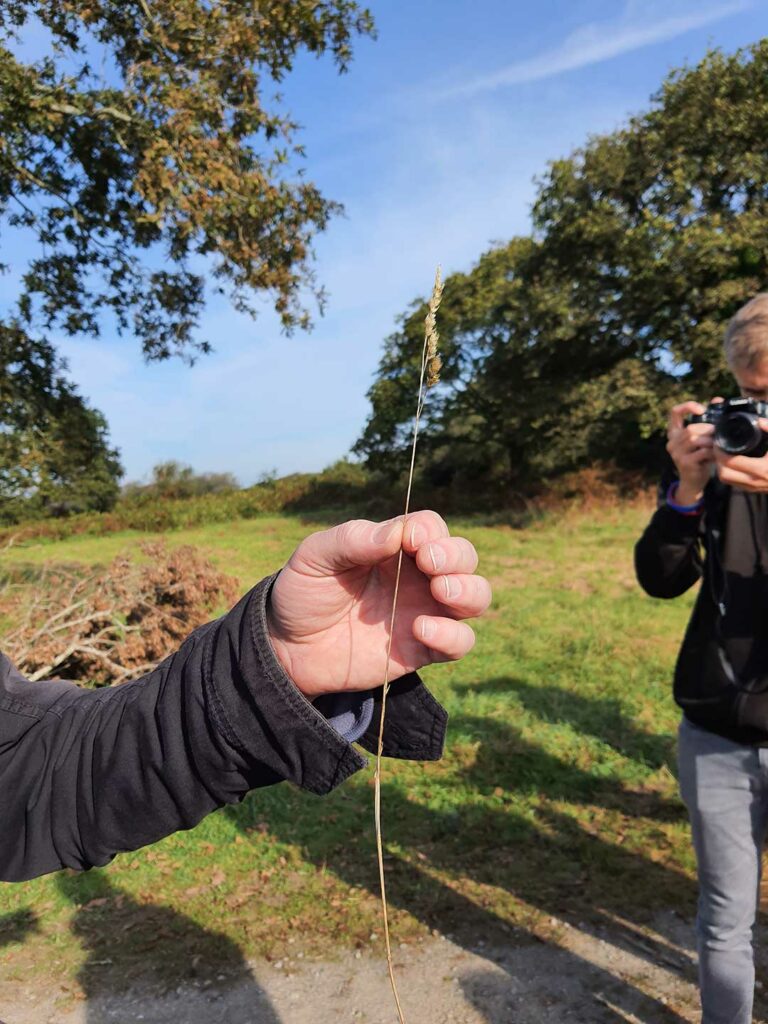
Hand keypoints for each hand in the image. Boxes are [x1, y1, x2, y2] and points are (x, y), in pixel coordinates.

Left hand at [266, 510, 491, 697]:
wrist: (290, 649)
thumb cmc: (304, 593)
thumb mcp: (316, 557)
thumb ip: (353, 539)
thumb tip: (397, 533)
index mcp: (395, 547)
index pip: (431, 527)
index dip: (429, 531)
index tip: (410, 542)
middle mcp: (417, 576)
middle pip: (463, 556)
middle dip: (456, 557)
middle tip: (430, 565)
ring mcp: (424, 611)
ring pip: (476, 596)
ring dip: (469, 590)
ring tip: (441, 592)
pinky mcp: (424, 649)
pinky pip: (461, 642)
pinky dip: (453, 635)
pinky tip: (422, 630)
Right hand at [666, 400, 715, 502]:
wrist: (693, 481)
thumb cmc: (699, 457)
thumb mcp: (701, 438)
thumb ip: (707, 421)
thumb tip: (717, 399)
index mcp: (674, 432)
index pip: (674, 412)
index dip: (687, 407)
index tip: (701, 410)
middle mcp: (671, 442)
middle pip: (690, 428)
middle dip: (707, 430)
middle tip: (718, 435)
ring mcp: (676, 453)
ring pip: (695, 440)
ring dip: (711, 441)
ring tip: (718, 445)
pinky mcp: (684, 463)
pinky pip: (701, 452)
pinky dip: (712, 452)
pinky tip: (716, 455)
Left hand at [716, 417, 767, 490]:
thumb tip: (758, 421)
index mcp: (761, 469)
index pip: (730, 462)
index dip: (720, 452)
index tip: (718, 441)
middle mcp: (755, 481)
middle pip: (723, 474)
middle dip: (717, 460)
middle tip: (718, 447)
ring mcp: (754, 488)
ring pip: (726, 480)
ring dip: (721, 468)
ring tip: (723, 453)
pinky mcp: (754, 490)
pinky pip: (734, 483)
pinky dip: (728, 473)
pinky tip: (731, 462)